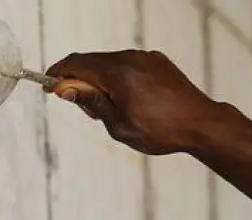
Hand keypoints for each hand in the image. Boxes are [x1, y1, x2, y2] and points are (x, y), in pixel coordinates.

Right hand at [45, 50, 224, 154]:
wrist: (202, 124)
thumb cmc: (162, 131)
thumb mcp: (119, 125)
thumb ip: (91, 103)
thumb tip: (64, 88)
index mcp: (118, 72)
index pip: (77, 64)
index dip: (59, 74)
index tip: (49, 86)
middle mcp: (131, 58)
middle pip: (92, 62)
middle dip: (81, 81)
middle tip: (85, 108)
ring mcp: (146, 57)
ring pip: (111, 63)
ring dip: (102, 80)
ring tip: (113, 109)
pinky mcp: (158, 61)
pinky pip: (129, 65)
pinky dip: (120, 78)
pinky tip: (129, 100)